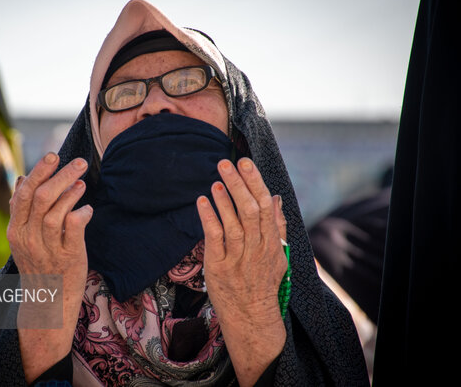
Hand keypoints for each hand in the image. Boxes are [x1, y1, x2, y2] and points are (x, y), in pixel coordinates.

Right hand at [7, 152, 91, 381]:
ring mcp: (47, 249)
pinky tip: (87, 208)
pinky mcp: (68, 258)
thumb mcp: (23, 237)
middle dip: (60, 176)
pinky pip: (74, 230)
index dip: (39, 172)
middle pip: (42, 198)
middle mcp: (29, 238)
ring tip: (82, 183)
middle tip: (79, 162)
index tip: (53, 155)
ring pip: (55, 212)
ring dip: (71, 193)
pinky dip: (81, 214)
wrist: (48, 303)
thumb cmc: (39, 263)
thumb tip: (19, 178)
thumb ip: (22, 208)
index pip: (24, 194)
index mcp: (16, 229)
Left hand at [196, 158, 286, 385]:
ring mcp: (238, 258)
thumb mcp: (278, 255)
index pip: (265, 206)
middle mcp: (257, 249)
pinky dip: (208, 218)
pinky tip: (202, 201)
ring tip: (216, 180)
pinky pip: (214, 239)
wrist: (252, 317)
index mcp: (271, 242)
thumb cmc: (263, 282)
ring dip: (224, 200)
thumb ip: (277, 225)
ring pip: (233, 224)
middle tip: (225, 163)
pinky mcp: (219, 267)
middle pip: (249, 211)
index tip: (246, 163)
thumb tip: (276, 197)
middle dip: (238, 185)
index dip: (255, 183)